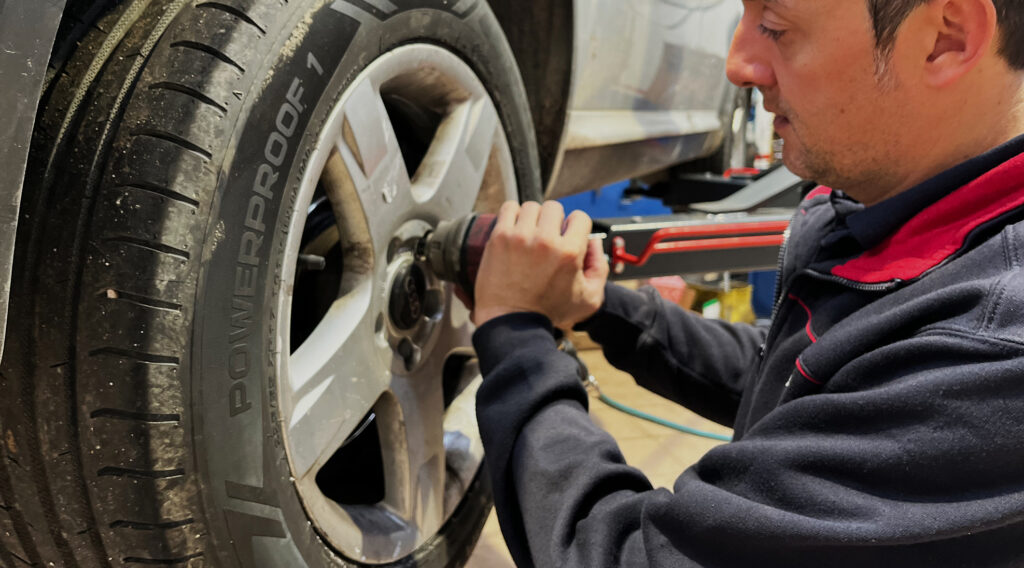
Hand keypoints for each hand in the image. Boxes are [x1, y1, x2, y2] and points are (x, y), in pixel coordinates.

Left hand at [472, 200, 608, 328]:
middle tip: (546, 237)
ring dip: (532, 218)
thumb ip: (599, 268)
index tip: (566, 237)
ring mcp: (520, 237)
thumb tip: (593, 243)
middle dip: (553, 221)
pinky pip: (508, 208)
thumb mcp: (589, 299)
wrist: (512, 324)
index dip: (575, 227)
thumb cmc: (548, 313)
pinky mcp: (499, 238)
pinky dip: (512, 214)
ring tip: (529, 235)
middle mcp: (545, 240)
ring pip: (531, 206)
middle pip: (554, 207)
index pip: (580, 217)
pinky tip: (514, 228)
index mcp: (569, 252)